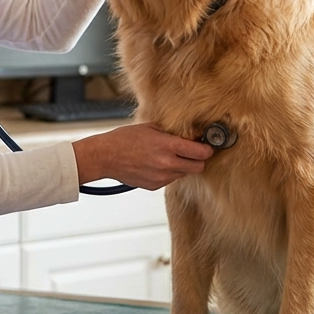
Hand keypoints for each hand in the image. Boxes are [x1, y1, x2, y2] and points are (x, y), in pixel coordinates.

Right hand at [72, 123, 213, 188]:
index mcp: (168, 146)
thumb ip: (172, 133)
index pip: (201, 153)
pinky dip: (169, 173)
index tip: (207, 146)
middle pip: (198, 167)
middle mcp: (168, 164)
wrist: (105, 157)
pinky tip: (156, 164)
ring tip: (168, 157)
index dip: (207, 149)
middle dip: (198, 160)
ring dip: (182, 166)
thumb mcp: (151, 128)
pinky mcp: (155, 186)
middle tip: (192, 152)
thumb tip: (190, 135)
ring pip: (185, 174)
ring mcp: (162, 177)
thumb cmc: (124, 139)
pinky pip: (171, 180)